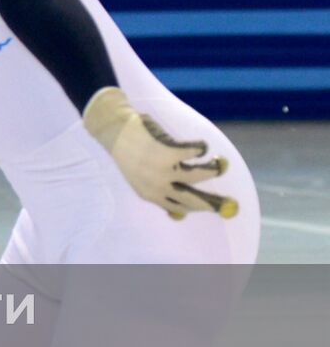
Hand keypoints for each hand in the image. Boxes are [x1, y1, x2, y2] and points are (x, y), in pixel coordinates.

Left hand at [82, 87, 237, 220]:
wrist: (113, 129)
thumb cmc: (129, 151)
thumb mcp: (140, 178)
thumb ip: (159, 193)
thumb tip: (180, 217)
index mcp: (149, 194)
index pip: (179, 208)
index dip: (197, 208)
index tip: (211, 206)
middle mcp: (156, 186)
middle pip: (194, 200)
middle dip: (215, 203)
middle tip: (233, 203)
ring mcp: (162, 170)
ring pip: (200, 175)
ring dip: (214, 169)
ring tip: (219, 163)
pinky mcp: (168, 152)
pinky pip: (195, 151)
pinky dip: (201, 147)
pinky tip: (200, 145)